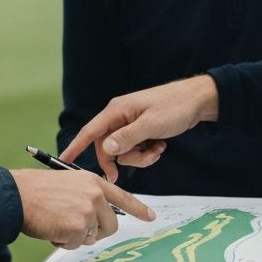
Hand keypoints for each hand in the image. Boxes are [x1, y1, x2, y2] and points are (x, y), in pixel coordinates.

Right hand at [10, 169, 154, 248]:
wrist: (18, 195)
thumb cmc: (38, 191)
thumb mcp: (69, 184)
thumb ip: (88, 197)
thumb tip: (98, 219)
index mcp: (93, 182)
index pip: (123, 197)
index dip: (138, 209)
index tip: (151, 217)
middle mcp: (95, 195)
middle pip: (110, 226)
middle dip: (96, 232)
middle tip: (77, 229)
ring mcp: (87, 212)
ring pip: (92, 237)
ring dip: (75, 236)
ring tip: (57, 222)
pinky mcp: (77, 228)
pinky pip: (76, 245)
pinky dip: (64, 242)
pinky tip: (52, 228)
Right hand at [60, 74, 219, 180]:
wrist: (197, 101)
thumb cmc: (175, 107)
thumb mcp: (151, 125)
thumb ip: (127, 138)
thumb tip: (106, 149)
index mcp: (116, 111)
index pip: (90, 131)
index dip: (76, 146)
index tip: (63, 160)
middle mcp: (120, 117)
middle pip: (107, 147)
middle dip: (124, 159)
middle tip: (143, 161)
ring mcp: (130, 125)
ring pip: (123, 152)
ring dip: (140, 156)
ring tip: (157, 149)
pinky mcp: (140, 131)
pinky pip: (135, 149)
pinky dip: (146, 152)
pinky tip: (160, 145)